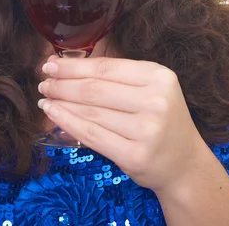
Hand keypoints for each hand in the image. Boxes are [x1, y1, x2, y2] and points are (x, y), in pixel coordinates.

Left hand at [37, 55, 205, 194]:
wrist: (184, 163)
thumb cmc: (161, 119)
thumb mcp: (150, 89)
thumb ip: (118, 77)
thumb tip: (68, 66)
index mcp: (158, 76)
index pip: (106, 67)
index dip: (74, 66)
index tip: (51, 63)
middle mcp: (155, 101)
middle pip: (95, 89)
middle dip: (63, 84)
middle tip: (43, 82)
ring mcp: (147, 130)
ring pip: (91, 112)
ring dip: (62, 103)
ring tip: (46, 97)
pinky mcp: (135, 155)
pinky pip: (93, 135)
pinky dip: (68, 123)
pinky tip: (54, 114)